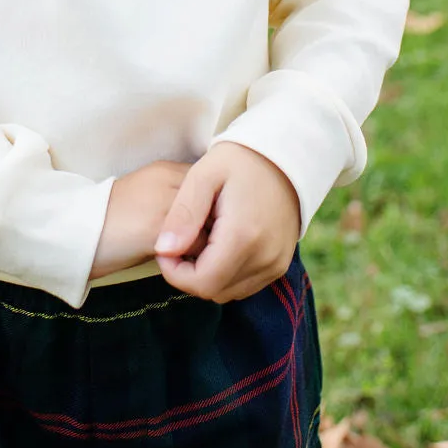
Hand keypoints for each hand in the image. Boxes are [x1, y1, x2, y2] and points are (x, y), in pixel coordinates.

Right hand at [90, 159, 207, 279]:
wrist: (75, 232)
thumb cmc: (111, 222)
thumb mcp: (147, 198)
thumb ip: (177, 200)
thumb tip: (210, 221)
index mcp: (166, 169)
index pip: (212, 187)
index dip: (215, 211)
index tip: (211, 229)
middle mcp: (170, 180)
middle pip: (217, 205)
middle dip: (217, 227)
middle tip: (211, 248)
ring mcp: (165, 203)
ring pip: (211, 228)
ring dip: (208, 247)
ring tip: (196, 259)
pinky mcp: (157, 229)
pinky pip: (196, 248)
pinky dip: (194, 262)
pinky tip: (182, 268)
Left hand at [153, 142, 301, 301]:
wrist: (284, 155)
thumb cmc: (238, 160)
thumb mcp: (203, 176)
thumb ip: (183, 214)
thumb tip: (163, 249)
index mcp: (243, 236)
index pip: (200, 283)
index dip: (174, 273)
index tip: (166, 247)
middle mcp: (264, 257)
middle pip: (213, 290)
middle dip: (189, 273)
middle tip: (181, 239)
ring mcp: (276, 263)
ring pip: (228, 291)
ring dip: (208, 274)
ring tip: (201, 238)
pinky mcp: (280, 264)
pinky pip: (245, 285)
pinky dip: (226, 273)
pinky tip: (220, 244)